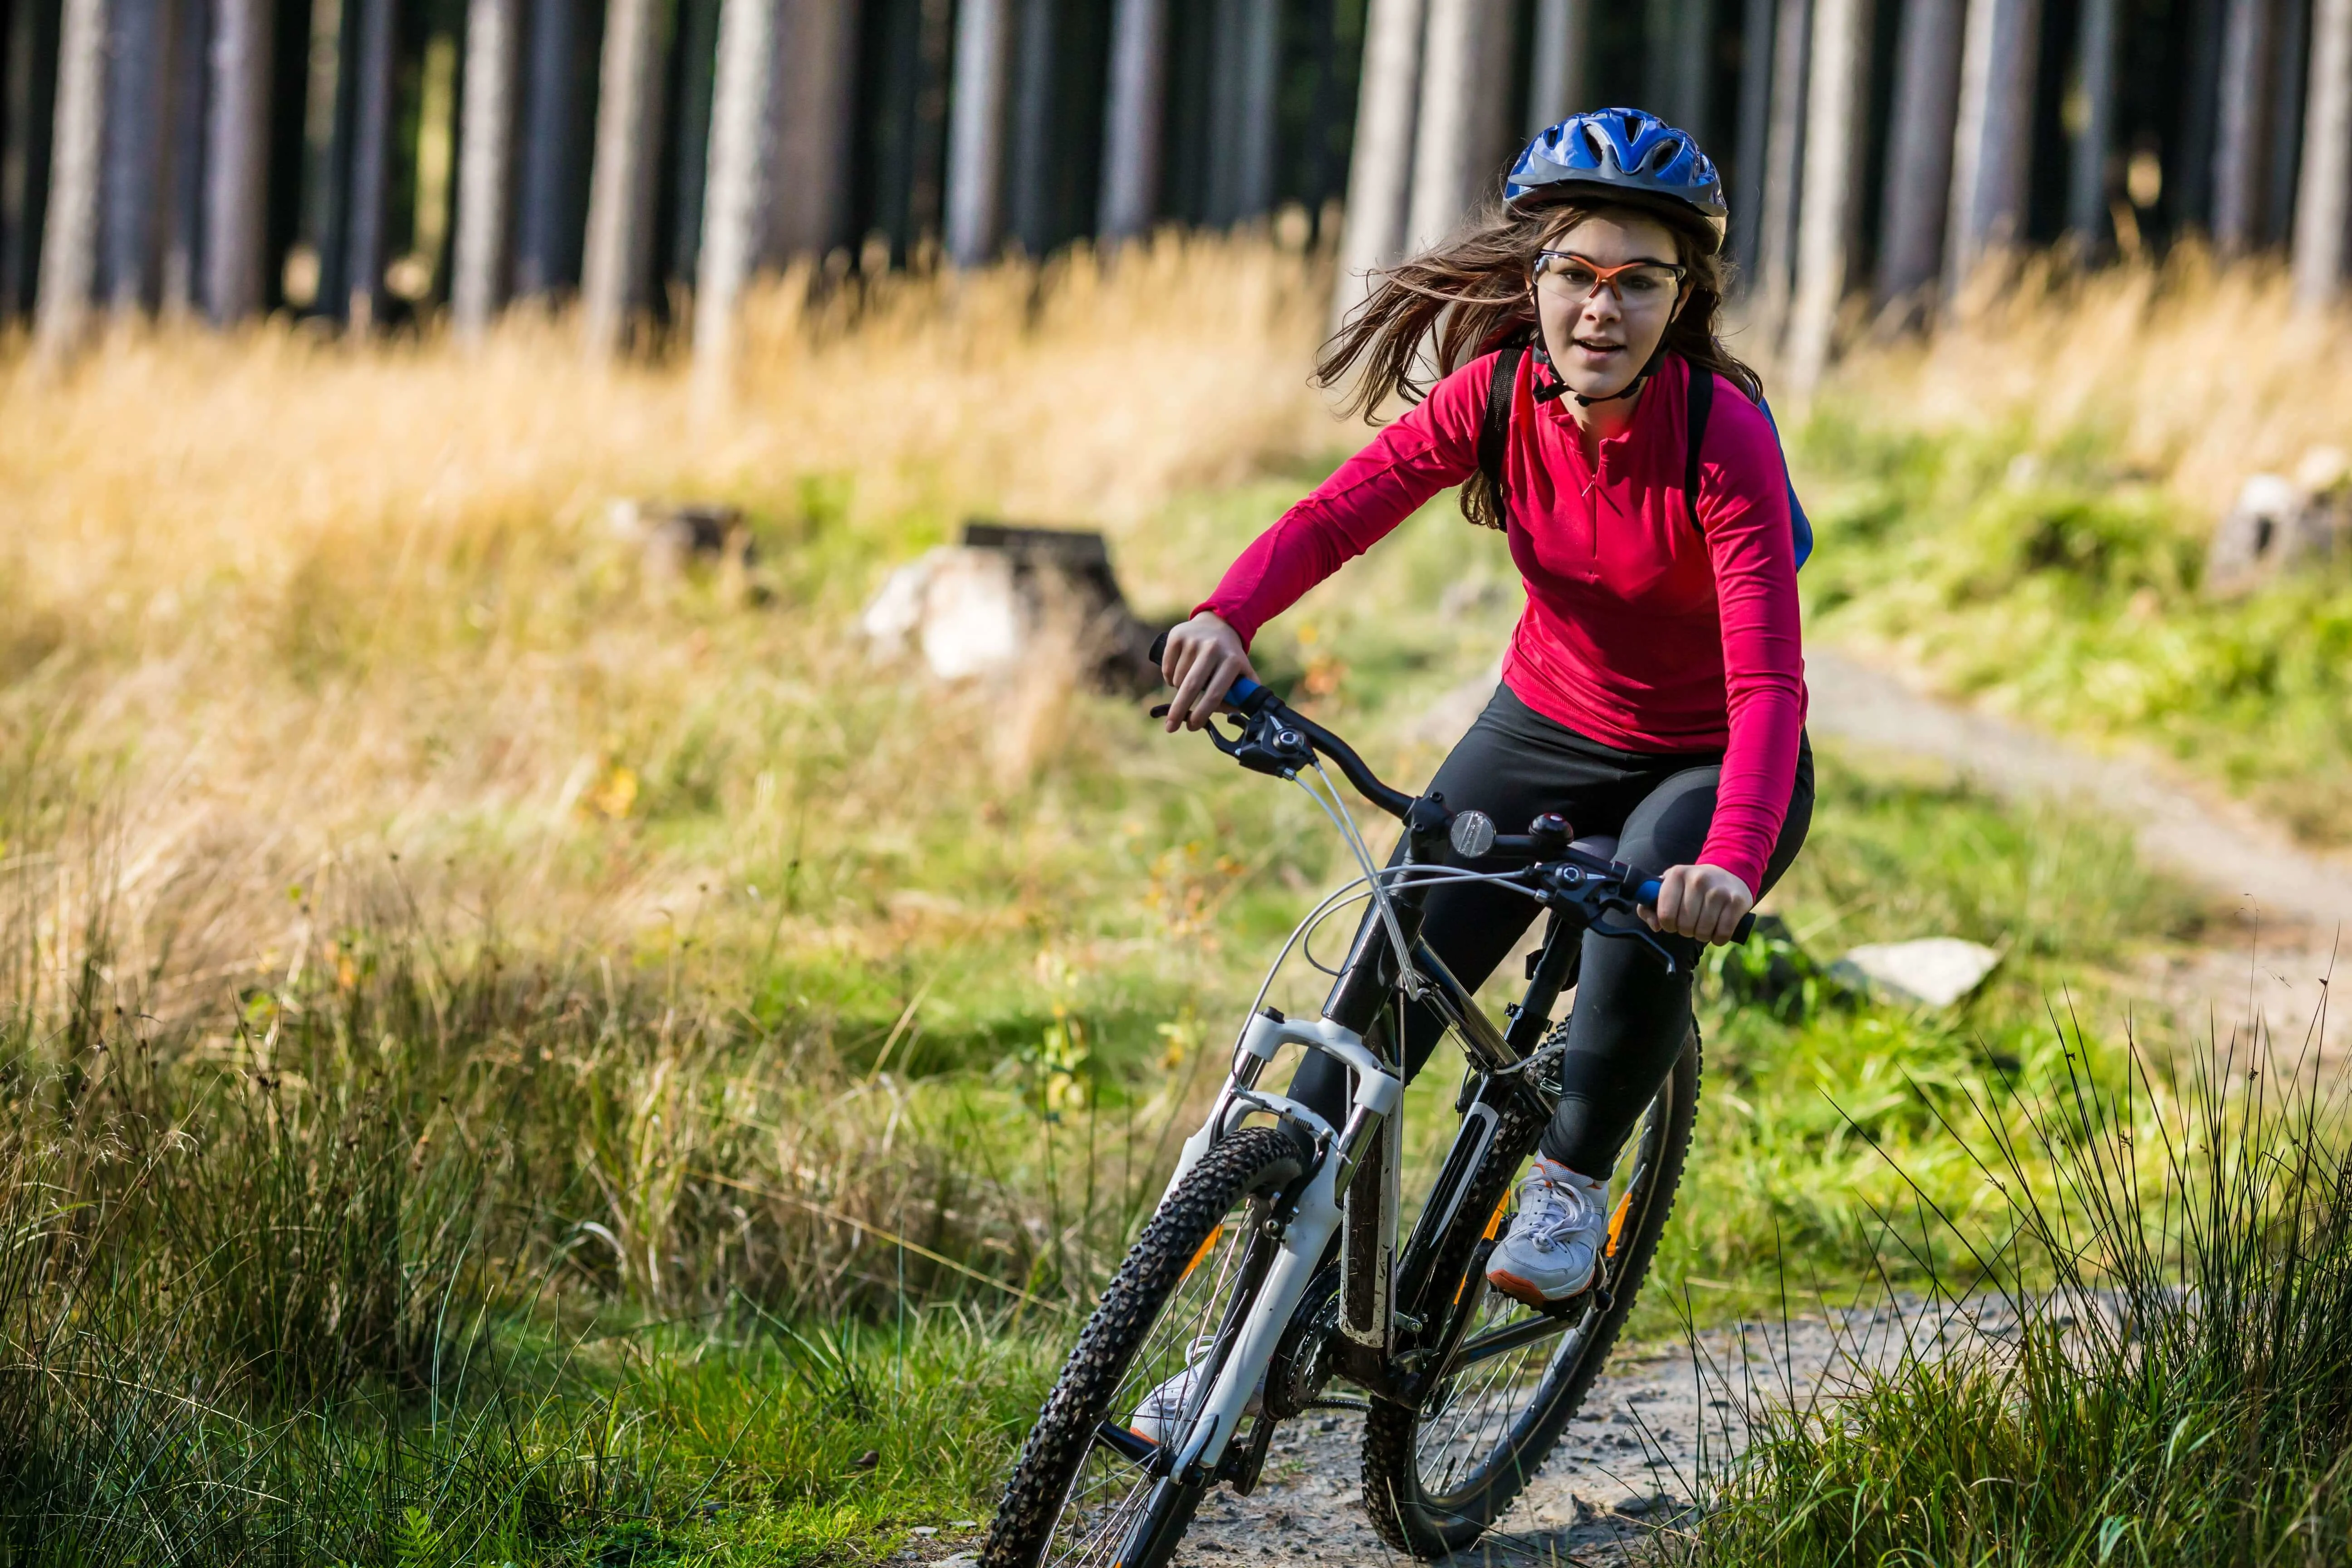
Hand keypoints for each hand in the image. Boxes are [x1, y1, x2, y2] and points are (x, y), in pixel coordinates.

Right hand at [1159, 612, 1258, 732]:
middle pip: (1191, 686)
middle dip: (1179, 710)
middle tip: (1170, 727)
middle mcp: (1213, 648)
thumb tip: (1232, 714)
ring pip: (1177, 679)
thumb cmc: (1230, 657)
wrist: (1218, 623)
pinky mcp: (1177, 636)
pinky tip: (1179, 672)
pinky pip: (1167, 668)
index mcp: (1232, 660)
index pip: (1215, 693)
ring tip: (1188, 685)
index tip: (1193, 726)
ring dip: (1178, 690)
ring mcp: (1193, 640)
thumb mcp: (1243, 672)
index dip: (1203, 713)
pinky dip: (1169, 677)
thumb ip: (1243, 694)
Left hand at [1642, 864, 1753, 944]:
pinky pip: (1722, 934)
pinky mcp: (1736, 902)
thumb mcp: (1669, 887)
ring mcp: (1718, 891)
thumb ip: (1649, 906)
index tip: (1672, 922)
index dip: (1667, 924)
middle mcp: (1698, 880)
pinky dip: (1718, 938)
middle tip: (1690, 922)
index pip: (1665, 914)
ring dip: (1702, 935)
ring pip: (1703, 932)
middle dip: (1686, 930)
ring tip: (1704, 924)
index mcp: (1677, 875)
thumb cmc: (1692, 886)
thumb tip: (1656, 926)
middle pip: (1685, 926)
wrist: (1729, 871)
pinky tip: (1717, 928)